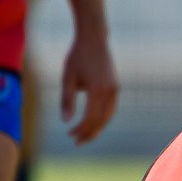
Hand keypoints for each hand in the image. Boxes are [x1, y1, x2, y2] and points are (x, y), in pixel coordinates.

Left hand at [59, 28, 119, 144]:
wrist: (94, 38)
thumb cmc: (77, 57)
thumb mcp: (67, 78)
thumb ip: (67, 100)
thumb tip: (66, 121)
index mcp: (98, 89)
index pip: (90, 117)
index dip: (81, 129)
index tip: (70, 134)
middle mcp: (110, 91)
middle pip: (101, 120)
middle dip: (89, 133)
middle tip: (77, 142)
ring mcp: (115, 89)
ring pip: (108, 116)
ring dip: (97, 127)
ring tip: (85, 136)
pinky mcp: (116, 86)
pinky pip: (110, 108)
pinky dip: (102, 118)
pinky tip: (92, 121)